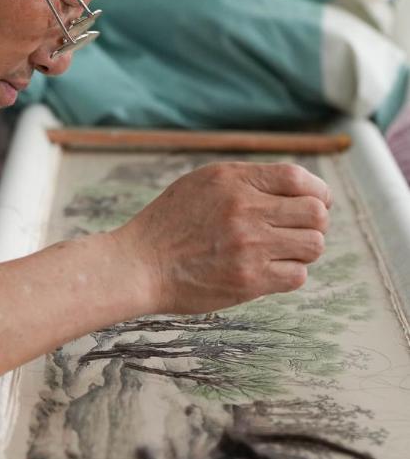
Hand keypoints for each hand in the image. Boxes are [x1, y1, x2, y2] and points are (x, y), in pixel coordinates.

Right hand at [118, 161, 331, 314]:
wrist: (139, 265)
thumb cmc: (170, 223)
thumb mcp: (203, 183)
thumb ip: (247, 181)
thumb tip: (299, 187)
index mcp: (234, 180)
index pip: (300, 178)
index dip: (318, 192)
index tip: (316, 203)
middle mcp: (245, 209)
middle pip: (316, 213)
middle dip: (315, 223)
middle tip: (299, 231)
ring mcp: (249, 246)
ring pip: (313, 245)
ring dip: (305, 249)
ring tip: (284, 252)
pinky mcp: (249, 280)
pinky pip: (297, 275)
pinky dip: (290, 273)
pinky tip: (269, 270)